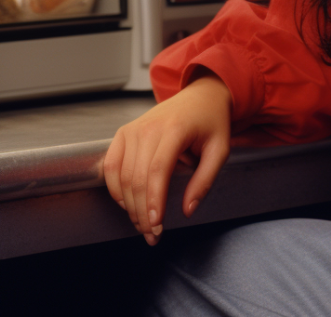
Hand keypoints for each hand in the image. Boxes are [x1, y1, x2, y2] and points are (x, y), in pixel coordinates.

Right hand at [103, 72, 231, 244]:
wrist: (200, 95)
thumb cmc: (211, 121)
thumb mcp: (220, 149)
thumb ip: (205, 180)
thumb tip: (187, 210)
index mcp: (174, 129)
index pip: (157, 171)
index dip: (154, 201)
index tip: (156, 225)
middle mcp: (149, 127)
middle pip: (137, 178)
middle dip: (142, 212)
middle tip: (153, 234)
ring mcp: (133, 129)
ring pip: (121, 176)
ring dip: (128, 205)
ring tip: (142, 223)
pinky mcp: (124, 132)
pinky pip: (110, 165)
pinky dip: (114, 188)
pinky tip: (127, 203)